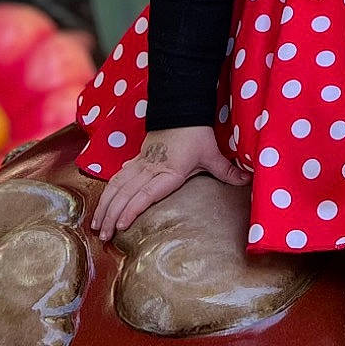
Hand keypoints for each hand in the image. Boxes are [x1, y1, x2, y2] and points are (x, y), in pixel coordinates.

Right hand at [90, 124, 250, 240]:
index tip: (121, 225)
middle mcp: (150, 169)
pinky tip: (103, 203)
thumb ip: (227, 171)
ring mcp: (141, 164)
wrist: (181, 110)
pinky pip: (119, 177)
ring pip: (117, 186)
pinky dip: (108, 191)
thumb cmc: (197, 134)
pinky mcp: (137, 159)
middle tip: (102, 235)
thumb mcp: (212, 154)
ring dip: (105, 205)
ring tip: (96, 224)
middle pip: (125, 194)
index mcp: (168, 171)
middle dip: (112, 216)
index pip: (146, 194)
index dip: (132, 210)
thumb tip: (248, 180)